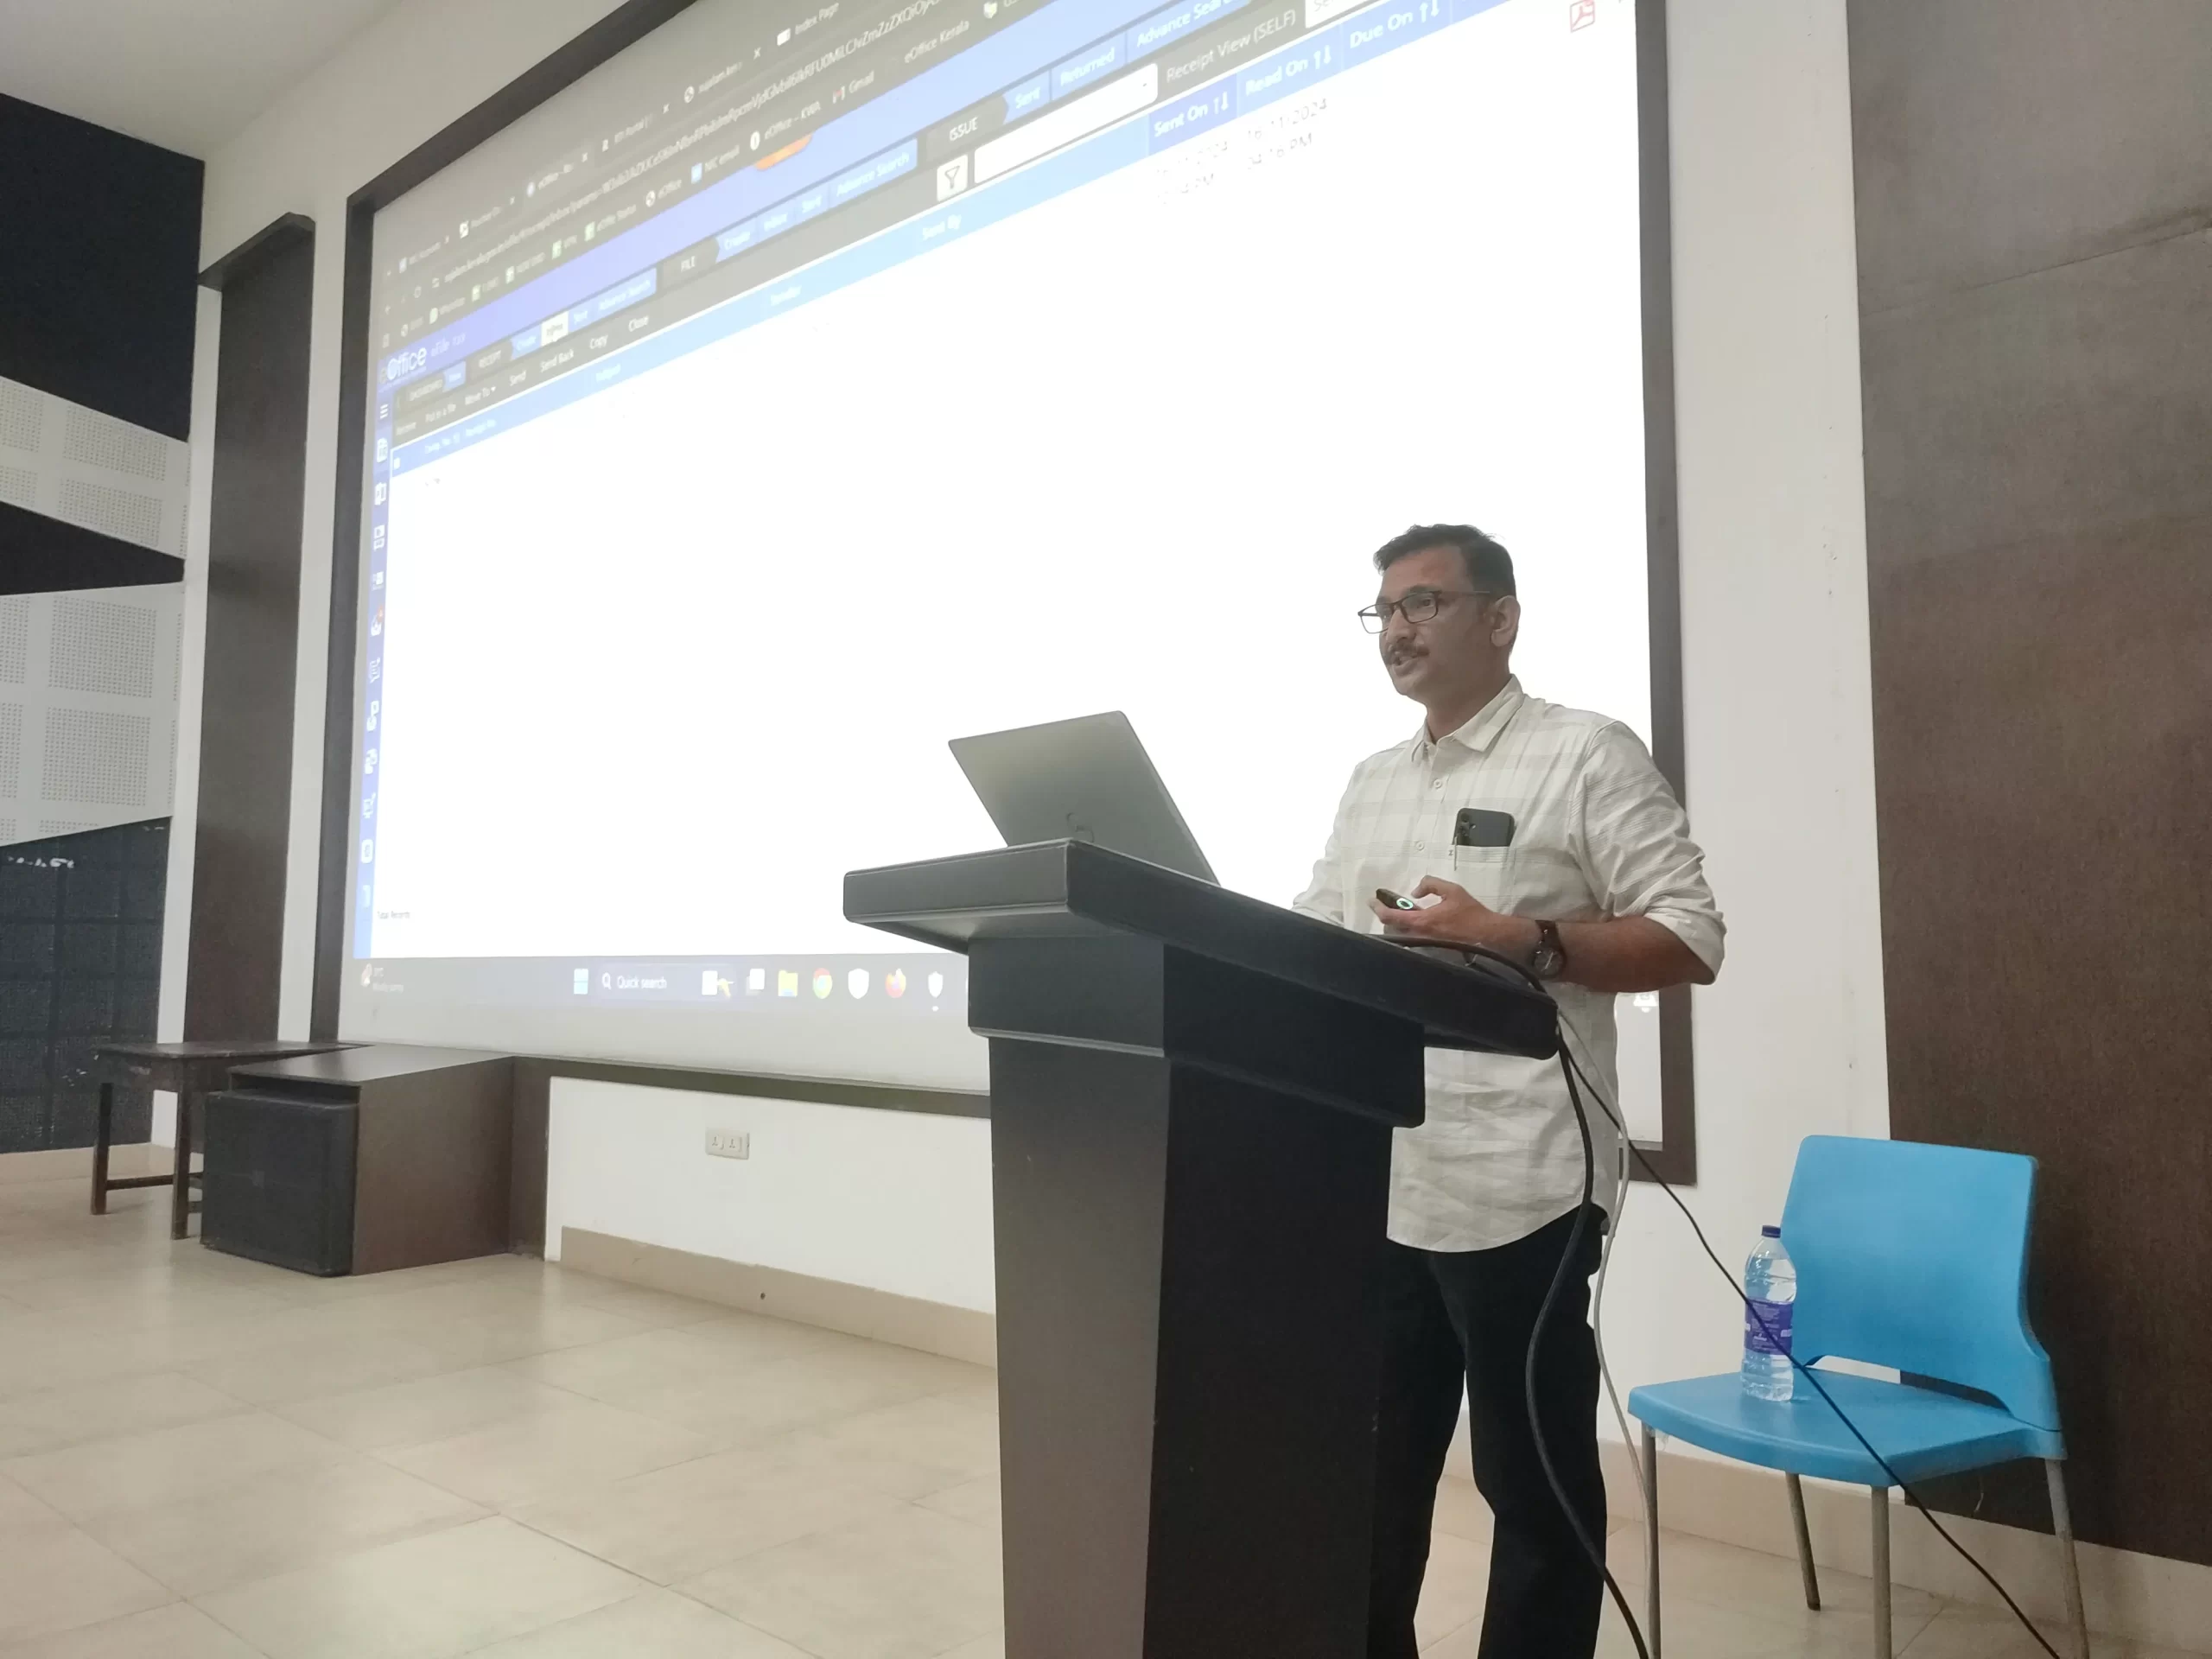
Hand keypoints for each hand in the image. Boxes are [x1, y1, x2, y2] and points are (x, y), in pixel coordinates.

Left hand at [1368, 877, 1535, 957]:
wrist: (1488, 935)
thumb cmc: (1470, 912)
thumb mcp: (1451, 890)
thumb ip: (1430, 885)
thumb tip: (1415, 891)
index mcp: (1422, 922)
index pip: (1391, 917)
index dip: (1378, 908)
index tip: (1372, 900)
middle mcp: (1419, 936)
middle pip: (1392, 928)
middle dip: (1385, 916)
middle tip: (1385, 904)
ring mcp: (1424, 945)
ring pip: (1401, 935)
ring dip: (1396, 924)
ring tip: (1399, 912)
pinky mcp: (1431, 949)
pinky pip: (1412, 939)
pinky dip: (1407, 930)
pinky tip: (1413, 922)